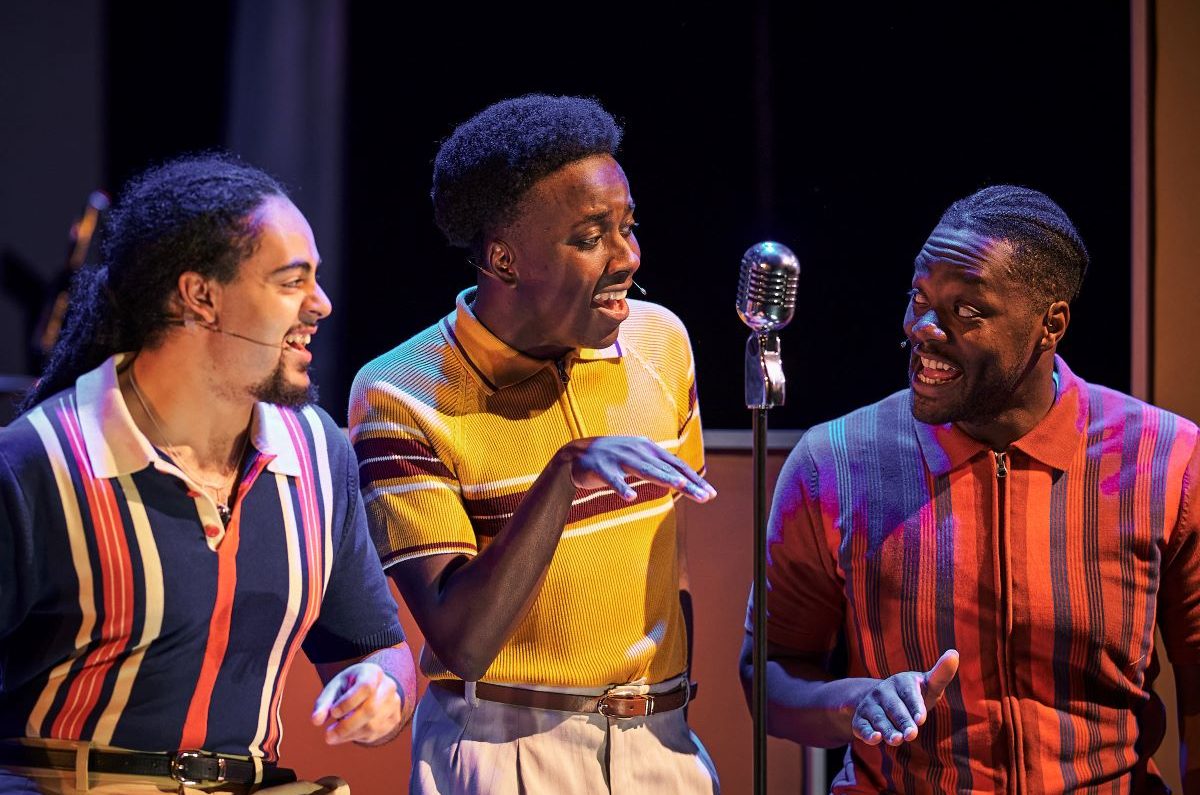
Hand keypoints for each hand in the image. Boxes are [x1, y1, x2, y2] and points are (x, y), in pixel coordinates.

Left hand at [311, 662, 402, 744]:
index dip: (348, 703)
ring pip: (373, 726)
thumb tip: (316, 721)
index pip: (365, 688)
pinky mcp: (394, 718)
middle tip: (328, 735)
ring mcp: (394, 704)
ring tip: (334, 734)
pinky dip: (358, 737)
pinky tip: (348, 733)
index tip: (333, 713)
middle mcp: (388, 687)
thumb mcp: (336, 687)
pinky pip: (375, 734)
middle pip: (371, 710)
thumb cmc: (350, 686)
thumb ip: (324, 703)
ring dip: (350, 734)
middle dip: (347, 726)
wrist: (372, 686)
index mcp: (373, 672)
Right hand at [558, 436, 716, 502]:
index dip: (694, 479)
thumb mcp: (638, 459)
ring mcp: (619, 457)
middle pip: (666, 469)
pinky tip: (630, 497)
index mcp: (648, 448)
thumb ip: (658, 467)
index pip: (676, 465)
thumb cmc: (612, 460)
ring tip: (679, 486)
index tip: (710, 494)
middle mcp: (637, 450)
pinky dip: (621, 488)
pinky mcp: (601, 468)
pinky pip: (613, 480)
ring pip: (644, 469)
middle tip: (705, 496)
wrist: (575, 455)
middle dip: (687, 483)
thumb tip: (684, 479)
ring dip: (662, 477)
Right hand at [851, 649, 959, 745]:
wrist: (883, 701)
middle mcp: (882, 691)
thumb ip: (941, 674)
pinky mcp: (860, 719)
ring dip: (887, 730)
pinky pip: (861, 726)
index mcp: (900, 681)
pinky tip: (876, 738)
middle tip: (912, 735)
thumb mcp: (928, 685)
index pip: (909, 693)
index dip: (915, 706)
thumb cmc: (914, 695)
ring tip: (897, 740)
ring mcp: (870, 704)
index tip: (921, 719)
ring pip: (878, 718)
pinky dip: (867, 733)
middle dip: (902, 721)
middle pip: (893, 708)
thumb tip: (954, 652)